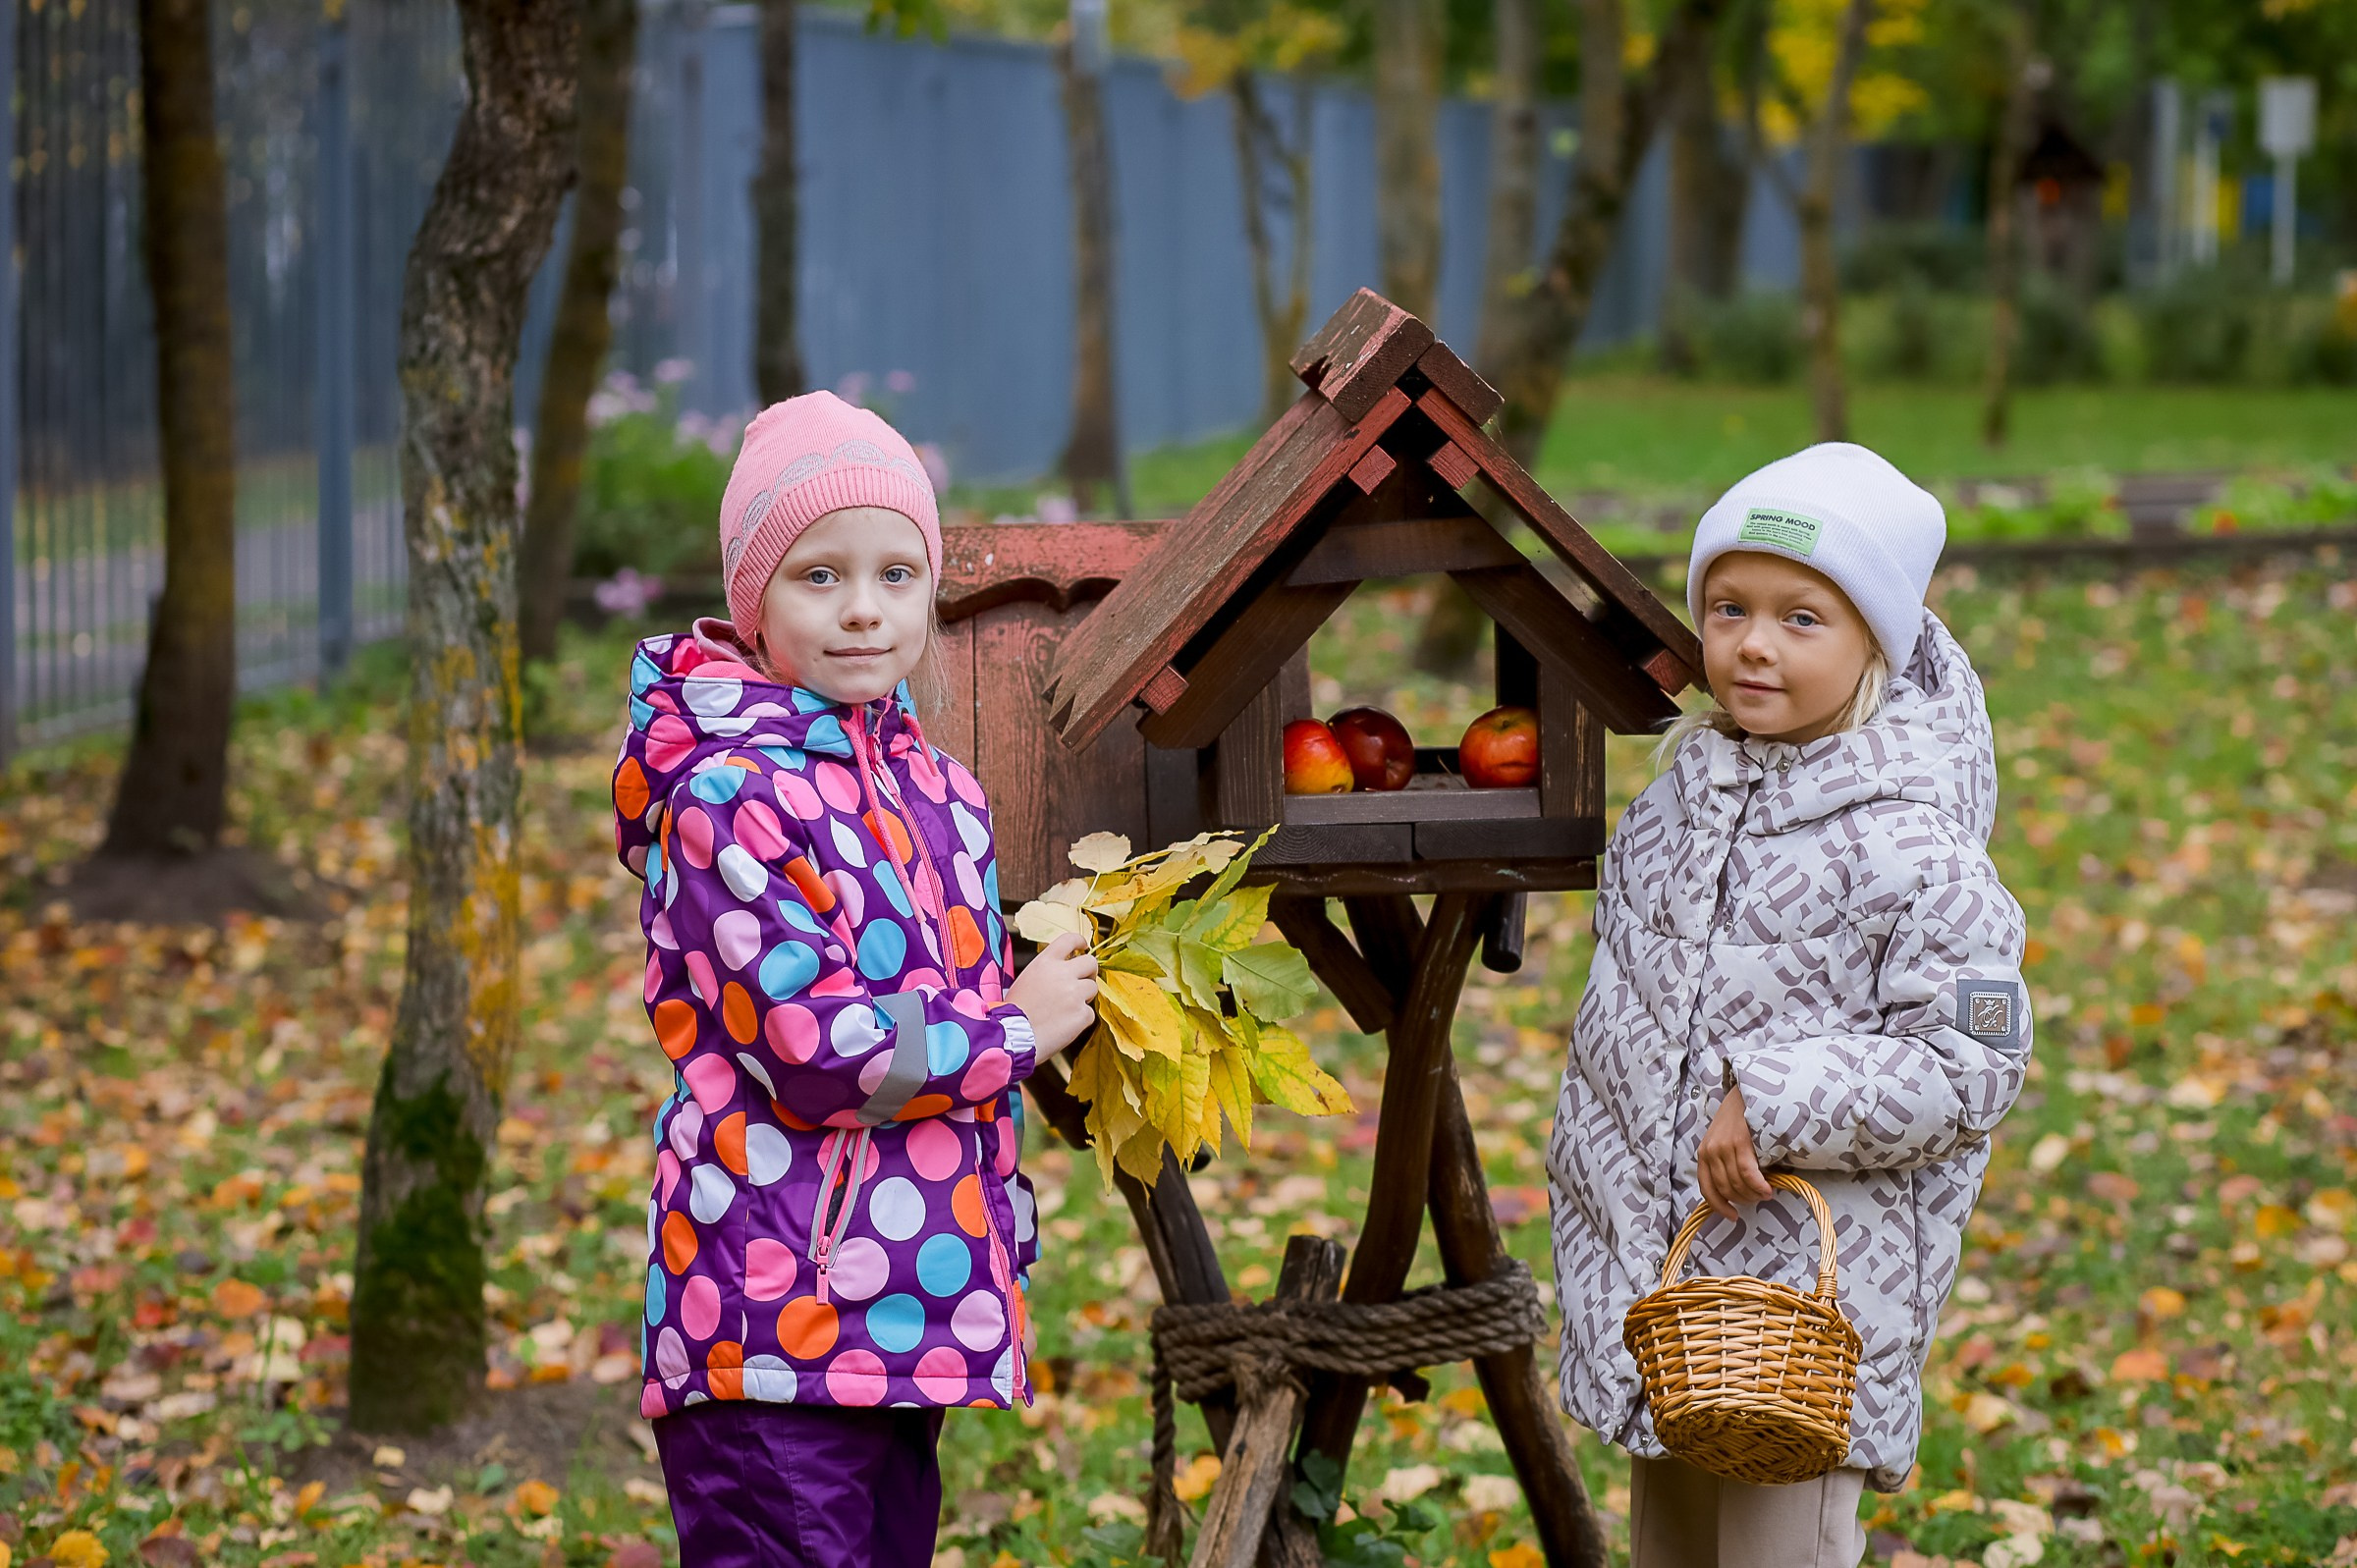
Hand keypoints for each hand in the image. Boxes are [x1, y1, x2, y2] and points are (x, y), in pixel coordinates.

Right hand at [1007, 932, 1099, 1060]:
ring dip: (1084, 997)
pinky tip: (1064, 1025)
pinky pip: (1089, 1013)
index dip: (1080, 942)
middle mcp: (1062, 974)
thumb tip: (1062, 970)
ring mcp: (1074, 994)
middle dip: (1089, 972)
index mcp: (1045, 963)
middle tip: (1083, 982)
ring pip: (1093, 988)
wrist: (1012, 1037)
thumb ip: (1046, 971)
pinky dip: (1080, 1020)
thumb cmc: (1014, 1012)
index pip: (1069, 939)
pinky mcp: (1082, 1014)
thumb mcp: (1025, 979)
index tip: (1083, 946)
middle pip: (1090, 962)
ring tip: (1066, 1009)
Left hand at [1697, 1085, 1772, 1221]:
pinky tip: (1767, 1189)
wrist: (1748, 1093)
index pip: (1706, 1188)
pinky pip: (1748, 1174)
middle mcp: (1710, 1151)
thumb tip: (1737, 1192)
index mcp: (1703, 1153)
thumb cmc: (1739, 1120)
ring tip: (1765, 1193)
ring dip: (1753, 1194)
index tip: (1732, 1217)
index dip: (1718, 1206)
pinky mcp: (1739, 1142)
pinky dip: (1758, 1186)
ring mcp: (1723, 1146)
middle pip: (1725, 1189)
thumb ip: (1725, 1164)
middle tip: (1758, 1199)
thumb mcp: (1724, 1142)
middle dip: (1743, 1200)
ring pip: (1737, 1184)